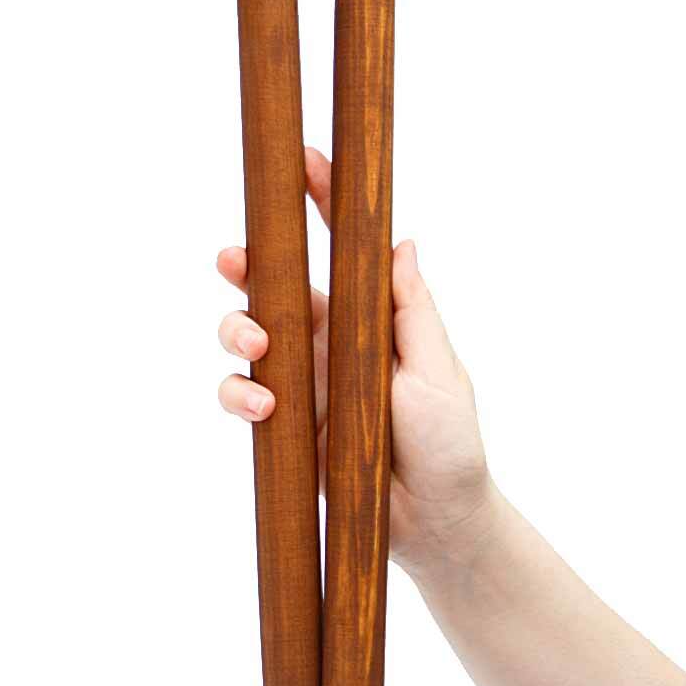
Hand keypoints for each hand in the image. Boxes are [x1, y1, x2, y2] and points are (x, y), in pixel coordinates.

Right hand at [216, 147, 493, 576]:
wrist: (436, 523)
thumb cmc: (451, 443)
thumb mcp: (438, 370)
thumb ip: (410, 311)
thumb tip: (400, 239)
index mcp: (370, 321)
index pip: (341, 255)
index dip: (320, 207)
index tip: (301, 163)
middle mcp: (333, 344)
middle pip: (280, 290)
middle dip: (252, 268)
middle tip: (234, 259)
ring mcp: (308, 384)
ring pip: (252, 337)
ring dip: (239, 329)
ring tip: (256, 344)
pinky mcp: (289, 425)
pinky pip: (246, 396)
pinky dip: (241, 392)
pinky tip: (264, 404)